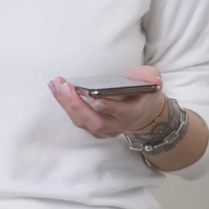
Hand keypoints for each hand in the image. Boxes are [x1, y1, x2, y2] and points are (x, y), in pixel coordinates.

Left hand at [50, 65, 167, 139]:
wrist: (143, 114)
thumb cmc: (144, 93)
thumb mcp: (151, 81)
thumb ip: (150, 78)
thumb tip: (153, 81)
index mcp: (133, 112)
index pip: (122, 112)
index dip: (110, 107)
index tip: (96, 99)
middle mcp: (118, 125)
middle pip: (96, 121)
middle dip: (78, 105)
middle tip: (64, 86)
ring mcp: (104, 130)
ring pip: (82, 122)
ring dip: (66, 104)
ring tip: (55, 84)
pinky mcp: (93, 128)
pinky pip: (77, 119)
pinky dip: (64, 104)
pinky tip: (55, 88)